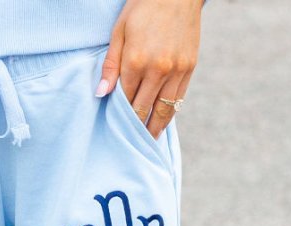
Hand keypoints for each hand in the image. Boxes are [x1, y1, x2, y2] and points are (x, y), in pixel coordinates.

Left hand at [96, 0, 202, 139]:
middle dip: (135, 129)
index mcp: (136, 60)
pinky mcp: (189, 68)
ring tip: (146, 142)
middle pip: (143, 110)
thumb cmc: (143, 7)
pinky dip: (169, 114)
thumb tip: (101, 94)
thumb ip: (110, 65)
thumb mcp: (119, 31)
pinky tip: (161, 124)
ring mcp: (176, 70)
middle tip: (128, 146)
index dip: (119, 117)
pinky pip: (178, 100)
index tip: (114, 130)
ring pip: (164, 111)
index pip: (125, 100)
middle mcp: (158, 69)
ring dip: (154, 129)